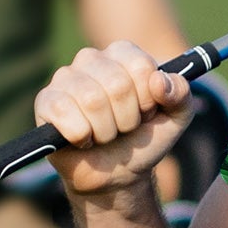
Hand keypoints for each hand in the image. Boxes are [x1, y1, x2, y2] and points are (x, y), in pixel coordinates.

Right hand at [35, 41, 196, 198]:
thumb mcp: (176, 118)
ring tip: (104, 135)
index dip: (148, 99)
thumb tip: (159, 81)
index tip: (145, 112)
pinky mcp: (46, 101)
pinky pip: (64, 113)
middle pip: (117, 85)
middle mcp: (91, 58)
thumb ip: (181, 94)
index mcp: (123, 54)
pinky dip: (81, 136)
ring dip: (106, 131)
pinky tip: (82, 139)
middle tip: (123, 128)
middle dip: (127, 119)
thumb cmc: (143, 139)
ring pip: (92, 100)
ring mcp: (65, 77)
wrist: (116, 174)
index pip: (141, 66)